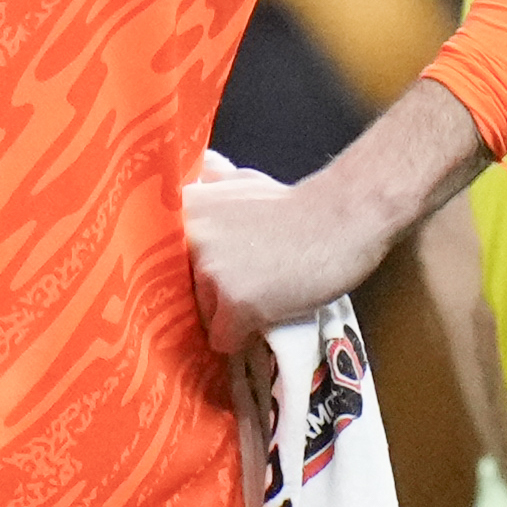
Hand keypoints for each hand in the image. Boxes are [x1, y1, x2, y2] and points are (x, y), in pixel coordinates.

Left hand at [184, 150, 395, 354]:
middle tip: (248, 280)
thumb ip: (213, 182)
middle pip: (185, 290)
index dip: (190, 269)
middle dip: (212, 292)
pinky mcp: (236, 304)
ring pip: (205, 315)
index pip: (166, 258)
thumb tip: (202, 167)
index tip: (210, 272)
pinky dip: (241, 337)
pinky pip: (223, 339)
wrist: (341, 219)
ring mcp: (211, 273)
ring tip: (262, 294)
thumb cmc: (295, 204)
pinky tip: (263, 316)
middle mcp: (191, 239)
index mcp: (186, 210)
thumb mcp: (242, 180)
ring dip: (228, 314)